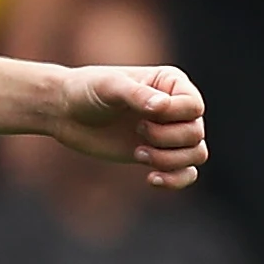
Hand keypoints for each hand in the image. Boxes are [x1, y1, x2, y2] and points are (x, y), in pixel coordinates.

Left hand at [48, 63, 208, 188]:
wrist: (66, 112)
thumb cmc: (88, 90)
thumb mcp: (110, 86)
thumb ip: (136, 95)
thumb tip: (162, 107)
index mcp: (172, 83)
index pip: (194, 106)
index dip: (174, 116)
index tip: (144, 116)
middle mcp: (176, 108)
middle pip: (196, 133)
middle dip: (167, 138)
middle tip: (138, 131)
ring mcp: (169, 132)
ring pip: (196, 154)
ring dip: (170, 160)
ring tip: (139, 154)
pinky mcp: (159, 154)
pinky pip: (186, 173)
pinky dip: (176, 180)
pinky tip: (151, 179)